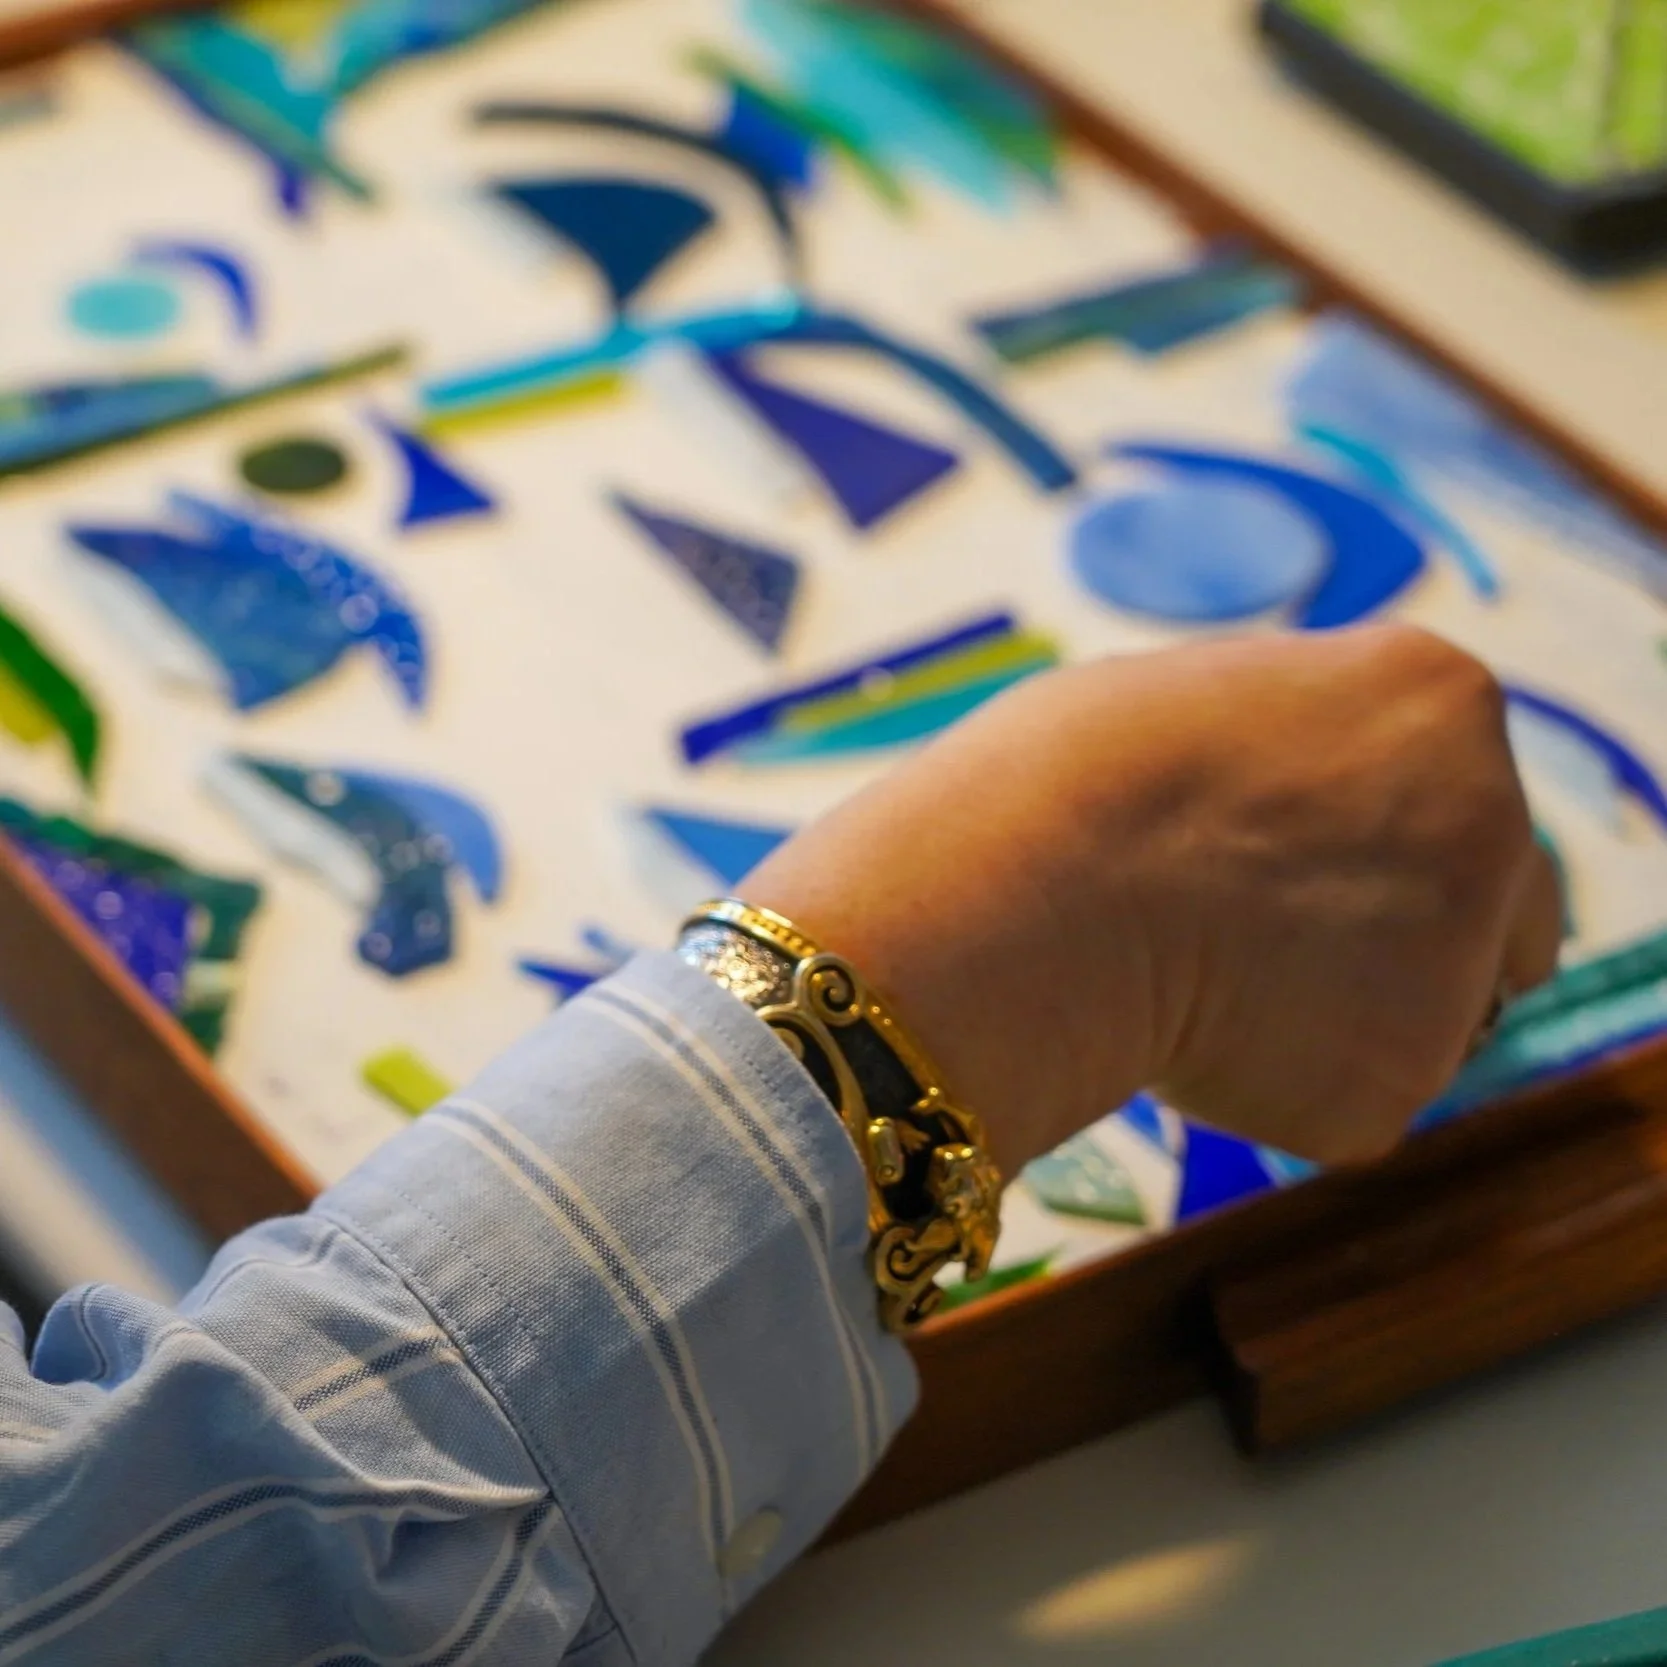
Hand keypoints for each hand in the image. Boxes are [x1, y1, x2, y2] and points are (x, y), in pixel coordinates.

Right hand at [741, 624, 1562, 1173]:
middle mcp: (1493, 823)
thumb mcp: (1212, 710)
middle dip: (1417, 939)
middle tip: (1282, 949)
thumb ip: (1300, 757)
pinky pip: (1343, 1099)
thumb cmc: (1074, 776)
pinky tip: (1190, 1035)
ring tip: (1201, 979)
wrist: (1039, 886)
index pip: (1465, 786)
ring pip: (1424, 1019)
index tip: (1300, 862)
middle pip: (1504, 915)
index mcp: (1438, 700)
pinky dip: (1274, 1086)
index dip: (1377, 834)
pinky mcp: (1394, 1087)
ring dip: (1344, 1016)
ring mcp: (1458, 965)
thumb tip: (1303, 816)